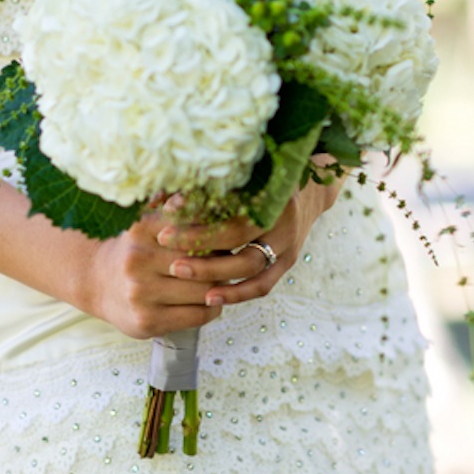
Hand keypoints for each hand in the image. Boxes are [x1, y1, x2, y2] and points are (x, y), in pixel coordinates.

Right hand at [85, 204, 227, 340]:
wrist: (95, 282)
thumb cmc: (134, 249)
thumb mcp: (147, 223)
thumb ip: (173, 208)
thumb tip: (199, 198)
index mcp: (141, 229)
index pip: (197, 230)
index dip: (217, 235)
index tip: (223, 239)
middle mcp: (138, 259)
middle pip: (204, 261)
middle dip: (221, 263)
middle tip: (228, 262)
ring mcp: (140, 293)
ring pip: (204, 291)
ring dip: (220, 288)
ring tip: (220, 282)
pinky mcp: (146, 321)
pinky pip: (197, 315)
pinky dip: (211, 308)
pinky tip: (209, 301)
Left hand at [153, 168, 342, 313]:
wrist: (309, 194)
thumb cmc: (266, 180)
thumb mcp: (243, 175)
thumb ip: (209, 185)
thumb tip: (164, 197)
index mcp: (270, 190)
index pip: (229, 201)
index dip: (198, 210)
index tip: (167, 213)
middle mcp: (282, 218)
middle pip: (238, 236)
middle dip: (199, 242)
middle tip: (164, 242)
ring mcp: (288, 243)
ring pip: (250, 265)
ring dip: (213, 272)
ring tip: (180, 273)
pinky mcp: (288, 262)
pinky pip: (264, 285)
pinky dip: (237, 294)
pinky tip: (211, 298)